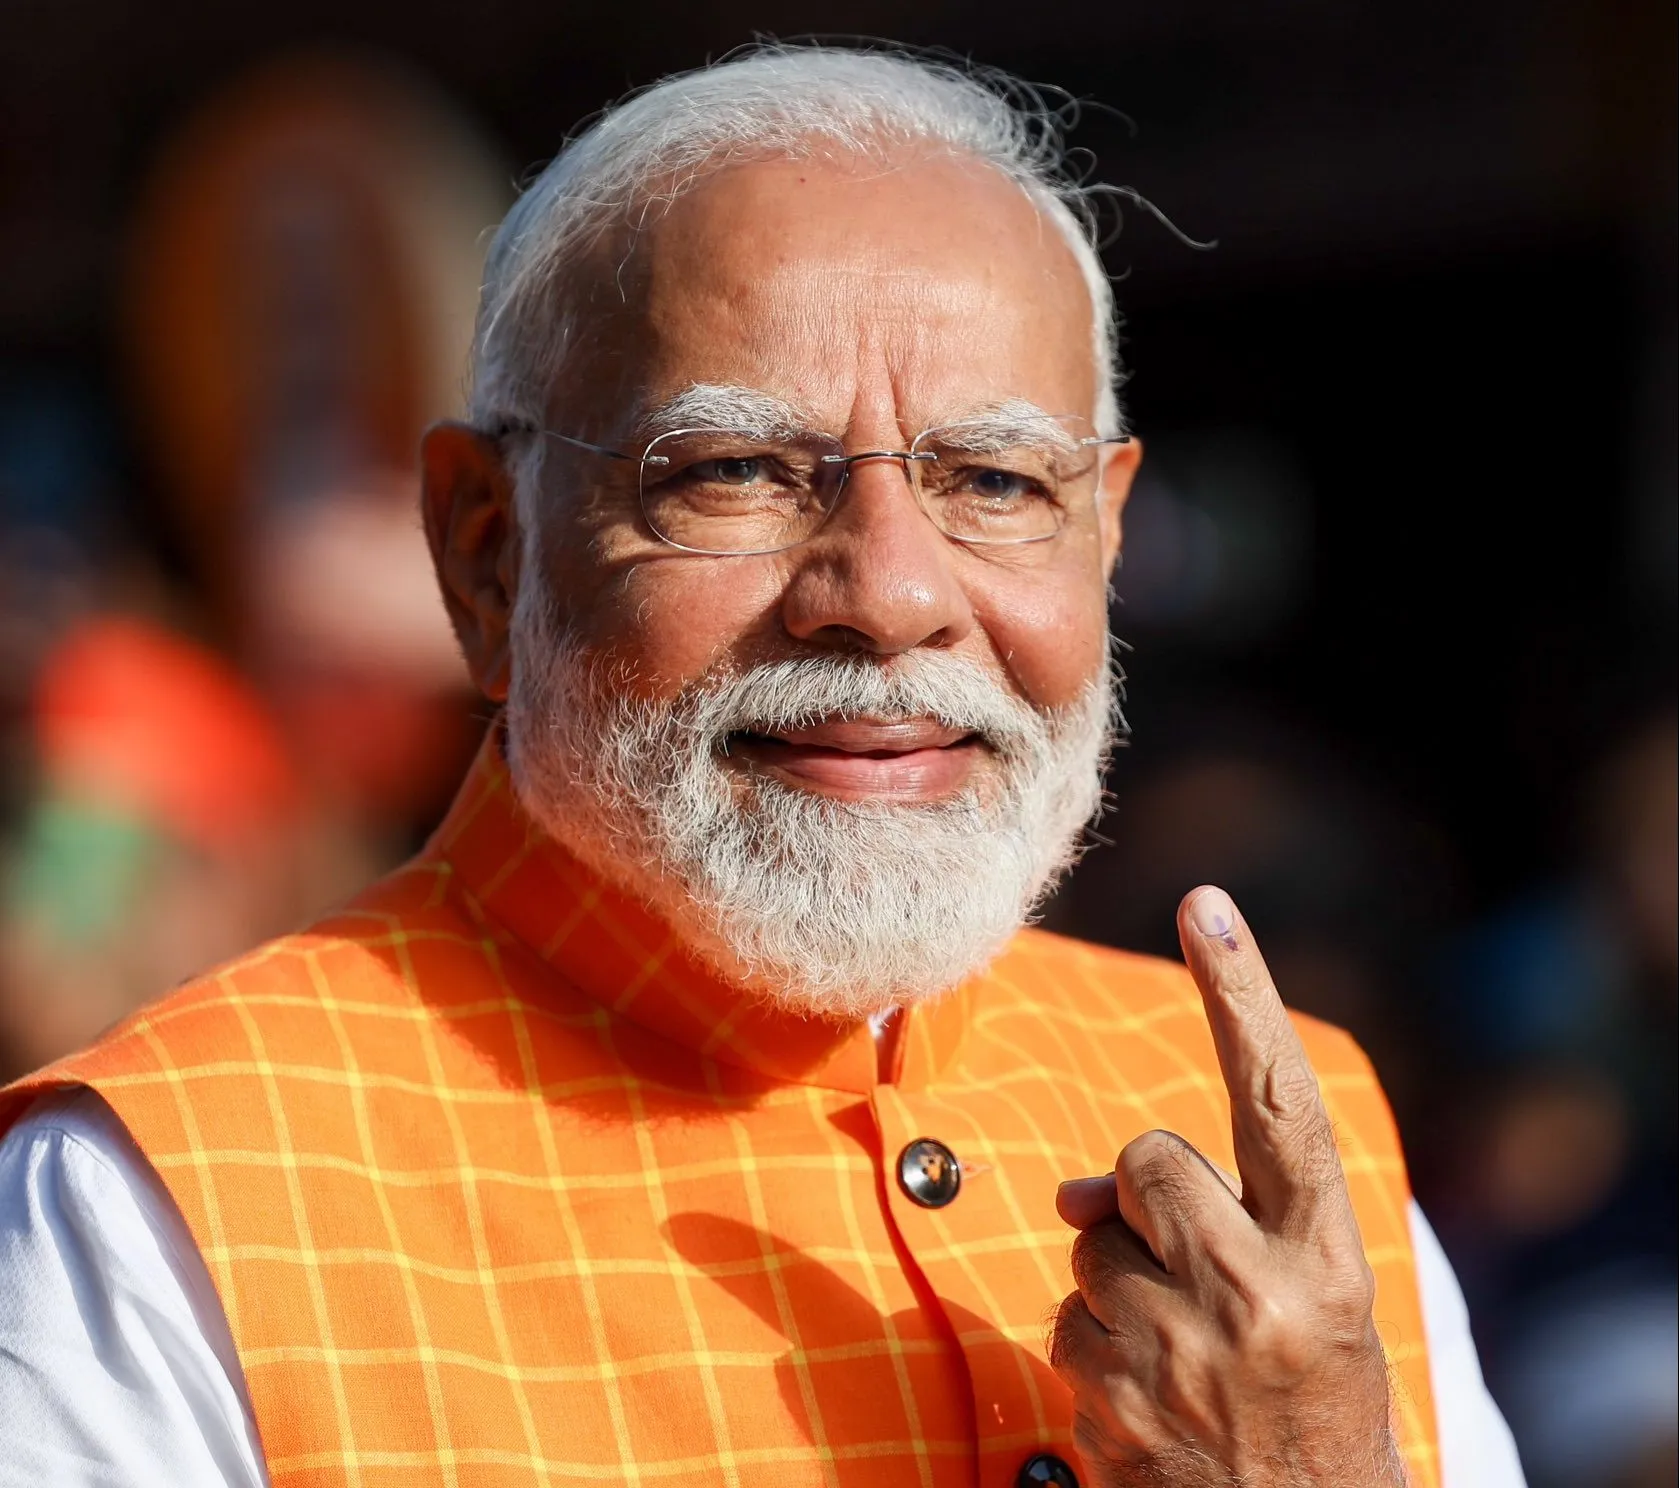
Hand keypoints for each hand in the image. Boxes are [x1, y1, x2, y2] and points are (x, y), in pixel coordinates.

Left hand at [1048, 886, 1406, 1486]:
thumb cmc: (1308, 1406)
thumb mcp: (1305, 1305)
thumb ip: (1215, 1217)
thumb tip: (1074, 1192)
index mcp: (1326, 1259)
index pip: (1279, 1102)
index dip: (1243, 997)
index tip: (1206, 904)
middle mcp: (1257, 1295)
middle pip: (1146, 1162)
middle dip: (1146, 1198)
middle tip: (1198, 1275)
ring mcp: (1180, 1352)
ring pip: (1092, 1246)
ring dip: (1121, 1284)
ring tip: (1186, 1357)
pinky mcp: (1114, 1401)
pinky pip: (1065, 1322)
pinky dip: (1094, 1349)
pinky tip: (1152, 1403)